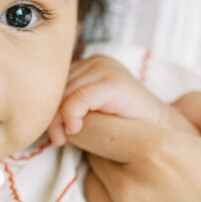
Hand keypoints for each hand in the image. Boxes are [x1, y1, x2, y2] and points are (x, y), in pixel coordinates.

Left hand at [47, 54, 193, 145]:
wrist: (163, 131)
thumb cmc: (124, 128)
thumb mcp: (89, 116)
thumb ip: (65, 110)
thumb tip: (36, 117)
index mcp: (87, 66)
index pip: (53, 83)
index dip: (47, 108)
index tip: (53, 134)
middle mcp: (95, 61)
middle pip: (56, 87)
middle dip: (52, 116)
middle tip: (57, 140)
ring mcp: (105, 68)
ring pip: (63, 94)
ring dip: (59, 120)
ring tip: (67, 138)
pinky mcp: (113, 81)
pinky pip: (77, 99)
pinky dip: (70, 117)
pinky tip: (75, 130)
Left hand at [70, 91, 200, 201]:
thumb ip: (193, 103)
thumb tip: (160, 105)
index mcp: (159, 153)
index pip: (88, 124)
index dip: (92, 116)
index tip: (109, 118)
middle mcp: (134, 194)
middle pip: (89, 156)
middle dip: (108, 147)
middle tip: (143, 153)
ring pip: (93, 189)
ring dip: (111, 181)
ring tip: (154, 185)